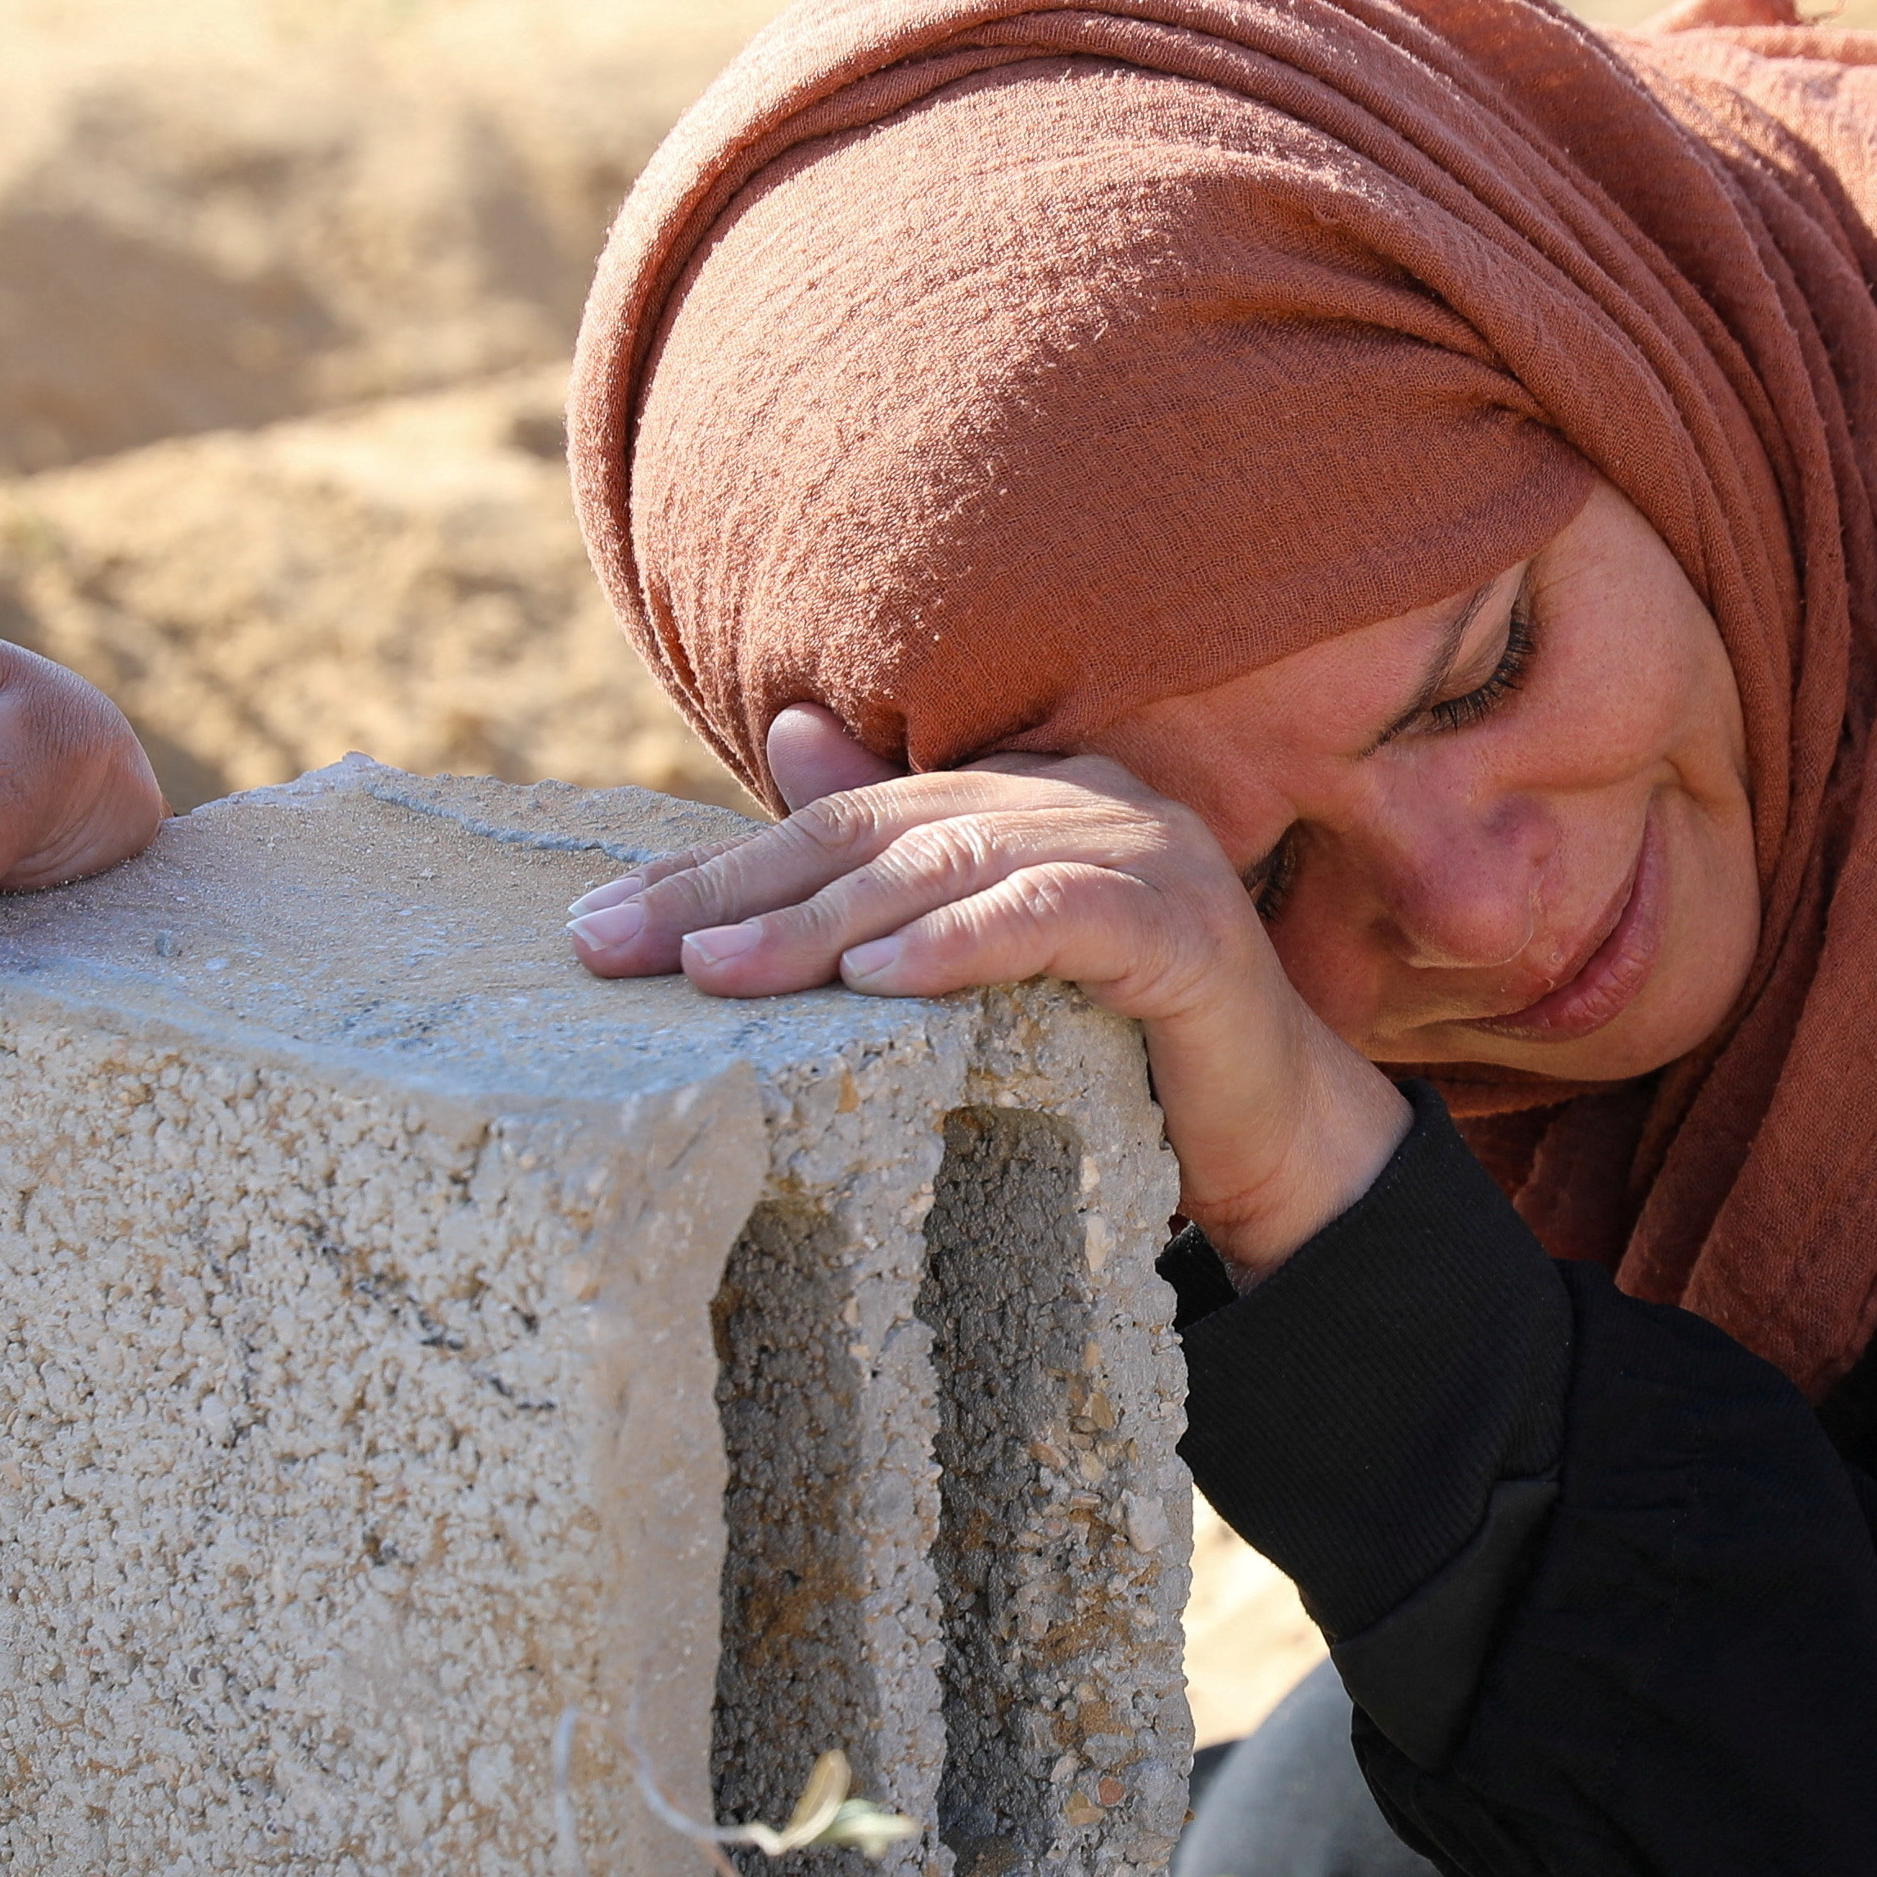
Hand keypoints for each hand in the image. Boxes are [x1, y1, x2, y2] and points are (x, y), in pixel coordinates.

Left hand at [571, 711, 1413, 1281]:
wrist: (1276, 1139)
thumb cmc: (1119, 1052)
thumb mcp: (982, 958)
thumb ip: (897, 860)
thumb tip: (786, 738)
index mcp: (1025, 796)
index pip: (842, 823)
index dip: (717, 872)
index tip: (600, 929)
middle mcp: (1082, 802)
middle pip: (876, 835)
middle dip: (733, 893)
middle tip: (614, 947)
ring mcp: (1142, 854)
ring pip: (950, 870)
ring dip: (821, 923)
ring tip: (716, 975)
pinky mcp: (1186, 930)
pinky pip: (1055, 920)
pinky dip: (963, 945)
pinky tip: (880, 981)